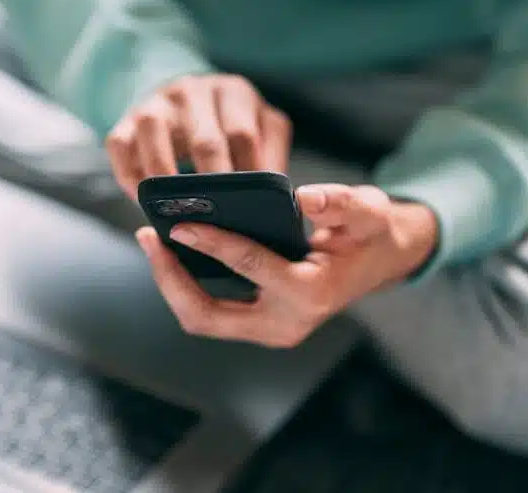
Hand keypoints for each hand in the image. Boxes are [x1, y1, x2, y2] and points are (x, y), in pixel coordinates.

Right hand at [106, 74, 291, 199]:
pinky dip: (129, 176)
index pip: (243, 135)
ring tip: (175, 213)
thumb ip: (271, 156)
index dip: (247, 176)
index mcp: (233, 92)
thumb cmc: (227, 123)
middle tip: (217, 221)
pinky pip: (120, 145)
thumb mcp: (260, 128)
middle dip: (211, 186)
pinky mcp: (127, 117)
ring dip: (164, 180)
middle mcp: (193, 90)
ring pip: (154, 135)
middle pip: (204, 140)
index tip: (249, 209)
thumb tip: (277, 199)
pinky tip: (142, 200)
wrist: (185, 98)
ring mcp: (157, 102)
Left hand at [135, 184, 437, 347]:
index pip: (249, 266)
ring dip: (173, 285)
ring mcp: (270, 329)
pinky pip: (212, 313)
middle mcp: (285, 323)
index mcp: (310, 294)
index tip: (179, 223)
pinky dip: (188, 288)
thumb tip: (304, 198)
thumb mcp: (368, 212)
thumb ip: (342, 204)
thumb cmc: (369, 235)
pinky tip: (177, 255)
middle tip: (149, 238)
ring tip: (154, 244)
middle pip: (207, 315)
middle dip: (171, 279)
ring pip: (203, 319)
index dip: (211, 243)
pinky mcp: (260, 324)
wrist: (378, 263)